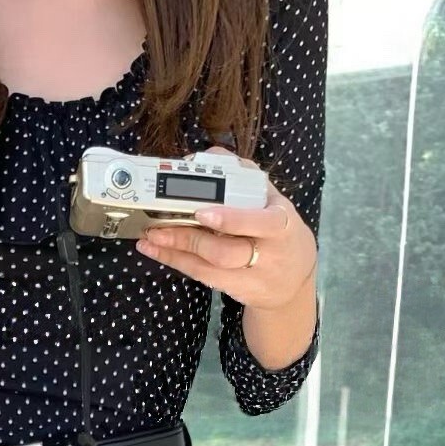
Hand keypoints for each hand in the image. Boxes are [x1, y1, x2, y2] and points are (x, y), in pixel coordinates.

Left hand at [135, 146, 316, 311]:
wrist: (294, 279)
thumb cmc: (279, 231)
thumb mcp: (273, 200)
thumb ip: (245, 176)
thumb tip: (210, 155)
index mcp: (279, 225)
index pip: (257, 222)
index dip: (229, 220)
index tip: (202, 212)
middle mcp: (266, 254)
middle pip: (225, 252)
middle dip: (190, 240)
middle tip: (160, 227)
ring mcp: (249, 276)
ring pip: (209, 268)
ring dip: (175, 252)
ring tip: (150, 238)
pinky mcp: (234, 290)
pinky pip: (202, 276)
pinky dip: (176, 262)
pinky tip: (157, 251)